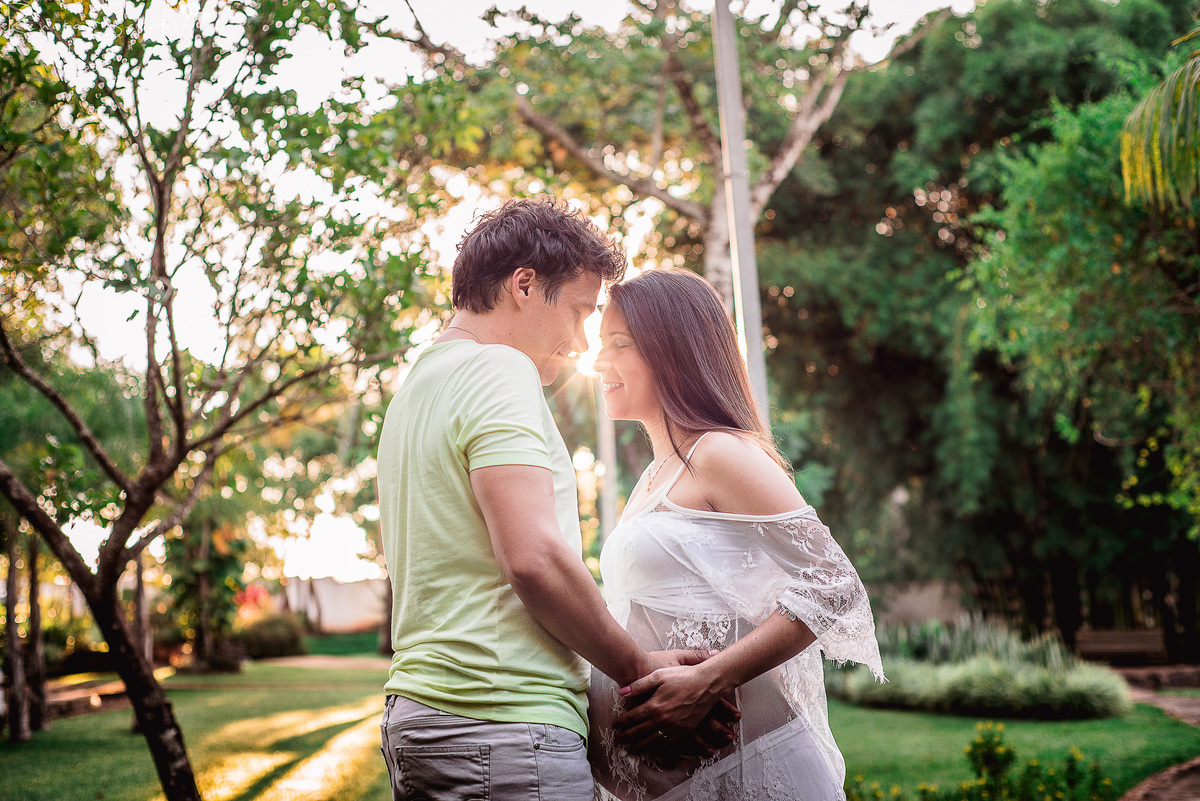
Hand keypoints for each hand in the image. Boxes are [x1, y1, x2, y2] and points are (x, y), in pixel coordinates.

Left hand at [614, 658, 739, 755]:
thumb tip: (622, 692)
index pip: (633, 717)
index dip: (622, 722)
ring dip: (640, 746)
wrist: (707, 683)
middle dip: (627, 737)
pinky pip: (669, 744)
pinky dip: (659, 749)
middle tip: (617, 741)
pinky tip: (653, 750)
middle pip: (640, 732)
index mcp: (655, 705)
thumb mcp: (659, 675)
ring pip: (653, 741)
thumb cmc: (682, 676)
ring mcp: (674, 727)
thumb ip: (639, 685)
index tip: (614, 725)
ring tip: (631, 749)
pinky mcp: (685, 731)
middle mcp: (663, 719)